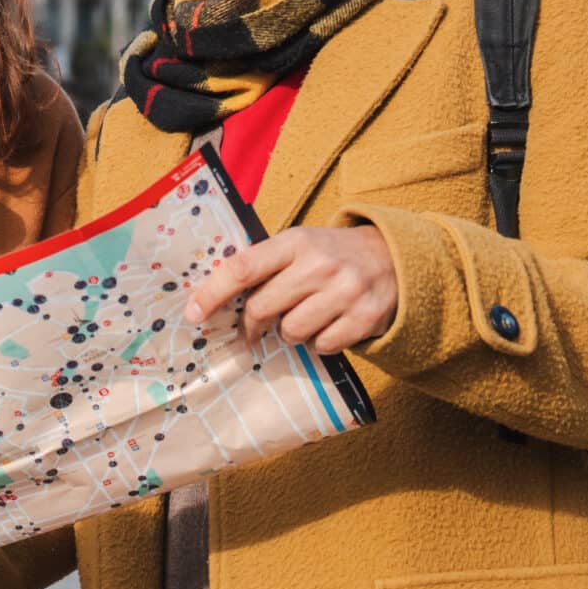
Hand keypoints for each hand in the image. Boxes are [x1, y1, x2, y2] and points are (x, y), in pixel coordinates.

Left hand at [184, 225, 397, 354]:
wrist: (395, 257)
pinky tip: (330, 324)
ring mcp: (345, 291)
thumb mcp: (299, 245)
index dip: (212, 294)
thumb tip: (210, 299)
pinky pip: (323, 346)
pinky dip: (320, 342)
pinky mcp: (366, 317)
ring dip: (290, 333)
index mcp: (296, 241)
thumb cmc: (330, 254)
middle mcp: (320, 264)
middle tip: (253, 329)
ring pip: (292, 332)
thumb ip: (263, 265)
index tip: (192, 315)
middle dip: (253, 324)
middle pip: (263, 309)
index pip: (243, 268)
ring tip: (305, 316)